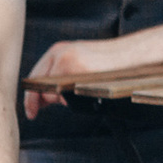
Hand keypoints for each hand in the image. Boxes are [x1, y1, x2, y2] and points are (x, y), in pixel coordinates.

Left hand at [21, 35, 150, 120]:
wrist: (132, 54)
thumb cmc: (110, 63)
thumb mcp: (80, 63)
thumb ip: (61, 76)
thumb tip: (42, 99)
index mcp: (58, 50)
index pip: (35, 76)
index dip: (30, 96)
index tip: (31, 112)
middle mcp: (59, 53)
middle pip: (40, 87)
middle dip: (45, 101)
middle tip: (49, 106)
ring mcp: (67, 61)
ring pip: (51, 93)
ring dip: (62, 100)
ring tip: (83, 90)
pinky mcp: (78, 70)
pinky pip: (64, 95)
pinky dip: (71, 100)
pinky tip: (86, 90)